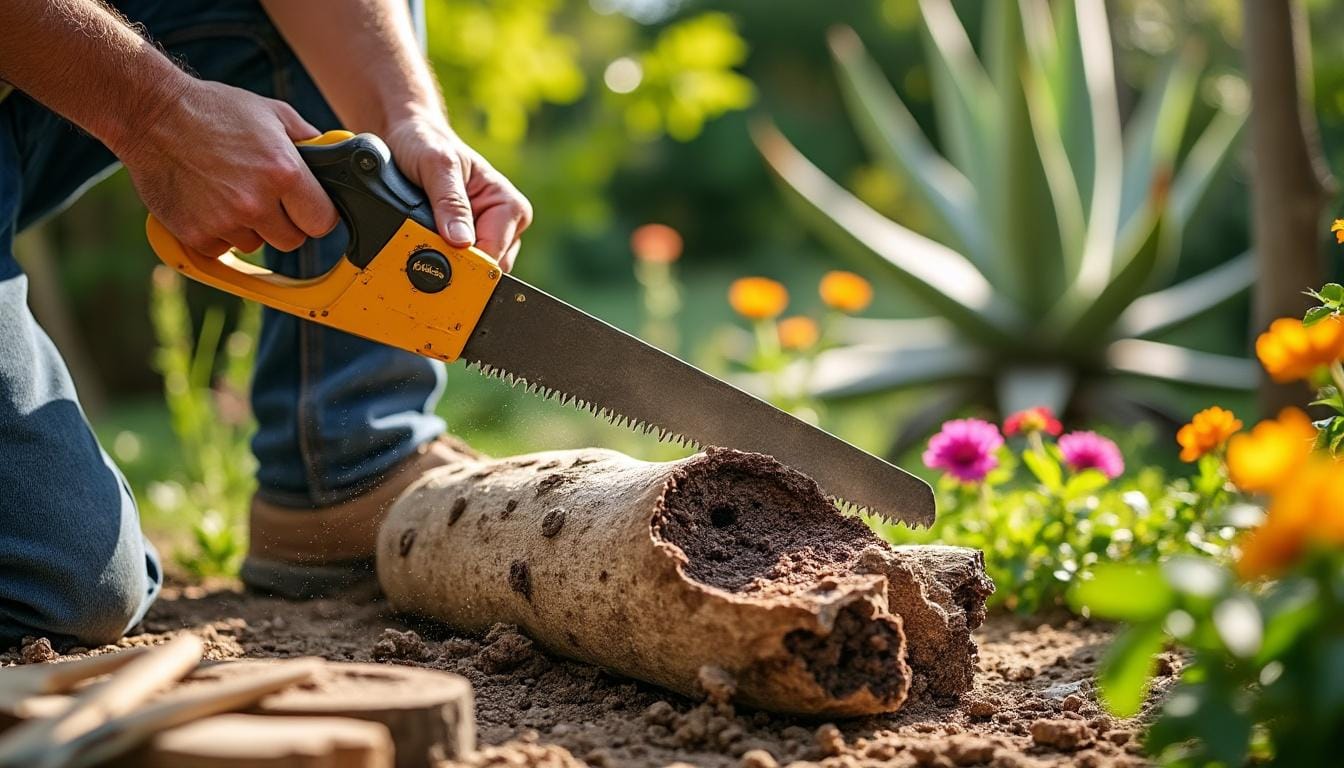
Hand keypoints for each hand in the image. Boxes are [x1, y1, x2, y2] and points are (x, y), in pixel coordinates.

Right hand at [118, 79, 339, 256]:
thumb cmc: (214, 110)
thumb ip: (309, 141)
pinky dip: (215, 232)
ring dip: (247, 227)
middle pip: (292, 241)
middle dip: (284, 223)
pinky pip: (220, 249)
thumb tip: (334, 157)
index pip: (323, 222)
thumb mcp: (273, 113)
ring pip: (255, 245)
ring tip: (228, 190)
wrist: (152, 114)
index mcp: (284, 172)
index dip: (317, 215)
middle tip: (266, 198)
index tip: (307, 207)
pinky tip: (205, 201)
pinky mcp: (194, 233)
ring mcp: (224, 220)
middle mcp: (256, 201)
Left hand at [383, 116, 531, 271]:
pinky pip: (459, 263)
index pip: (494, 251)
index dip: (466, 261)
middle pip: (487, 266)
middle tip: (426, 242)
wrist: (409, 137)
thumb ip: (450, 202)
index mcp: (510, 205)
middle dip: (457, 262)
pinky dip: (440, 257)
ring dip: (447, 259)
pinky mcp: (470, 241)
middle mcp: (506, 223)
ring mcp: (488, 234)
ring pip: (474, 269)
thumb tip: (460, 241)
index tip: (438, 259)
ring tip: (425, 232)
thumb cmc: (428, 142)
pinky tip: (427, 237)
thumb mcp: (437, 165)